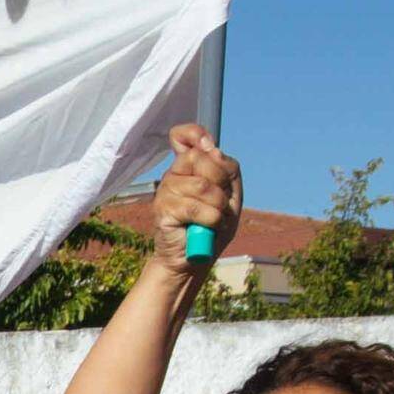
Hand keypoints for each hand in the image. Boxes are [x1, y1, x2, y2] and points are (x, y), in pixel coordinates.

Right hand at [145, 123, 238, 266]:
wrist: (195, 259)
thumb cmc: (211, 227)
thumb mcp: (231, 196)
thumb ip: (227, 170)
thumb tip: (212, 148)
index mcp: (188, 168)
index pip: (183, 136)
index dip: (193, 133)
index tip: (208, 145)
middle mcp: (174, 175)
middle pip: (200, 158)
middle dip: (221, 182)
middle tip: (221, 203)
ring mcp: (166, 191)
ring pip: (202, 185)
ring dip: (218, 206)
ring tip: (215, 219)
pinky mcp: (162, 209)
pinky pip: (195, 207)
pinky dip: (211, 220)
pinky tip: (208, 227)